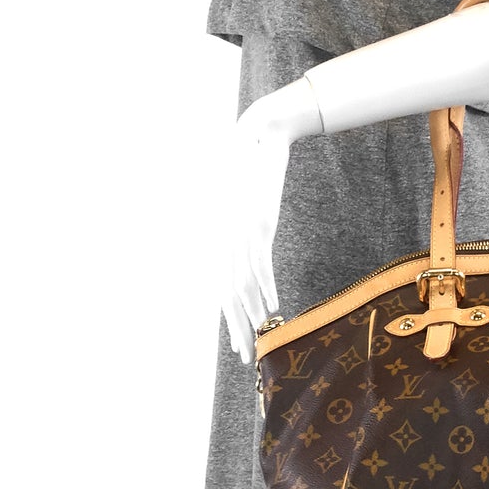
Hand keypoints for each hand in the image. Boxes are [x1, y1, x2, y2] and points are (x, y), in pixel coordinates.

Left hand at [217, 94, 292, 363]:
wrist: (257, 134)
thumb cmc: (244, 166)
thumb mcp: (234, 201)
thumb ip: (232, 226)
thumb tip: (239, 245)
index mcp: (217, 237)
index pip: (220, 286)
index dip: (227, 317)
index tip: (236, 342)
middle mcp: (223, 239)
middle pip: (227, 293)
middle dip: (234, 326)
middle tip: (240, 354)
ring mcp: (240, 232)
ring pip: (241, 284)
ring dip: (250, 313)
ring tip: (257, 336)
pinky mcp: (257, 222)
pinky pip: (259, 263)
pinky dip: (265, 288)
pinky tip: (272, 306)